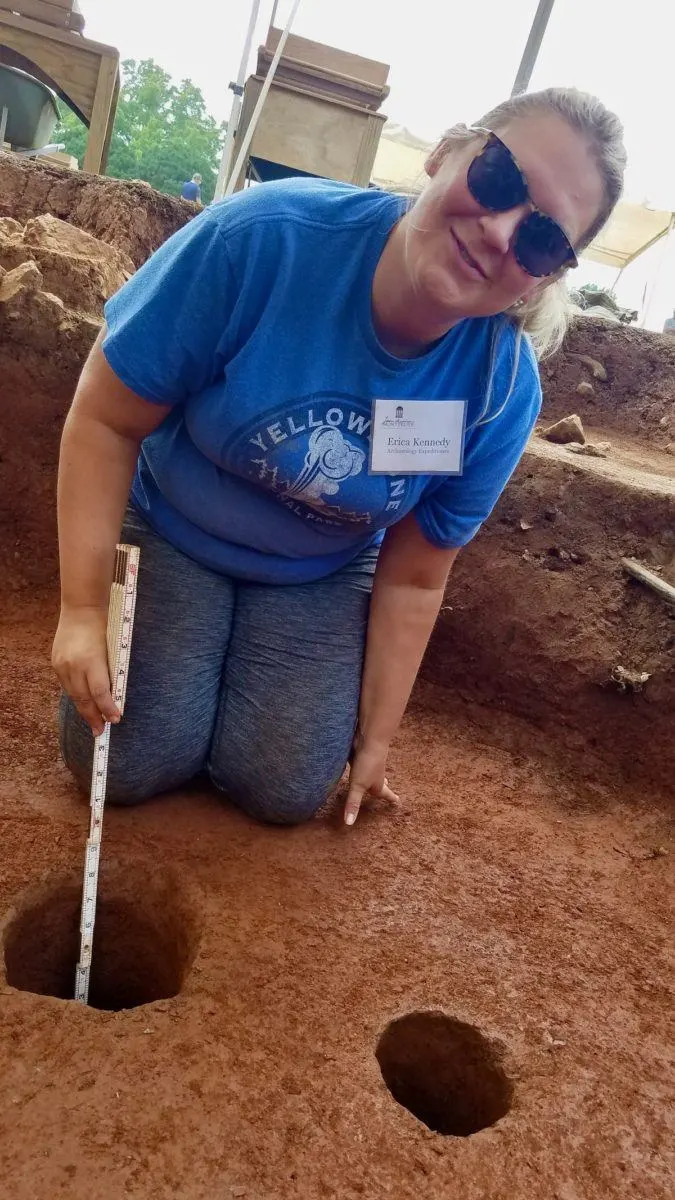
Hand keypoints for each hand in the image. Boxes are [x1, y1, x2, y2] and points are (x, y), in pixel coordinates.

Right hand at [52, 607, 118, 735]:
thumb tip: (114, 696)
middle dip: (93, 717)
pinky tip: (83, 703)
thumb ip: (111, 672)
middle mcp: (74, 665)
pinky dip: (76, 696)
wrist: (82, 609)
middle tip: (100, 731)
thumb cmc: (104, 627)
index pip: (100, 692)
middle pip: (84, 699)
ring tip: (93, 722)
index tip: (115, 719)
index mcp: (92, 660)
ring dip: (84, 710)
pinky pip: (66, 685)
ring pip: (73, 695)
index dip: (108, 708)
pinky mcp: (55, 663)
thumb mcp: (112, 650)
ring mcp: (62, 665)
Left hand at [344, 739, 398, 826]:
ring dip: (374, 776)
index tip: (398, 802)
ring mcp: (370, 763)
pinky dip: (362, 765)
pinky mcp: (361, 754)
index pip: (386, 794)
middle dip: (383, 787)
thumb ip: (353, 804)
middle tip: (387, 788)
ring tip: (372, 777)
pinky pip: (363, 762)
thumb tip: (349, 823)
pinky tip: (357, 762)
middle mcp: (375, 774)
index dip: (391, 799)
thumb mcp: (358, 786)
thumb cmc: (367, 763)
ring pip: (373, 772)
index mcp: (377, 784)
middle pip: (381, 782)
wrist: (370, 739)